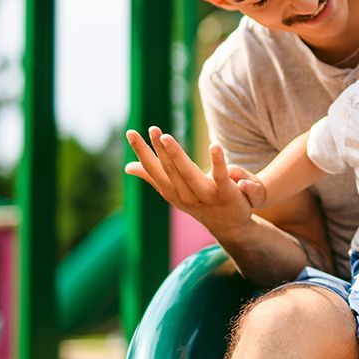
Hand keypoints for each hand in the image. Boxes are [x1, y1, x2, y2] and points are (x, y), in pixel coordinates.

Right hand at [125, 126, 254, 244]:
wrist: (230, 229)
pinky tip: (214, 146)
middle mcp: (186, 196)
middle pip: (170, 170)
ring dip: (177, 155)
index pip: (154, 170)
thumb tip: (127, 167)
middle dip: (160, 149)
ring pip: (189, 174)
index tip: (131, 133)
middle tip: (153, 128)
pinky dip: (217, 162)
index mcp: (172, 192)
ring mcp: (206, 196)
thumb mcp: (174, 193)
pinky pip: (220, 176)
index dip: (142, 152)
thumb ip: (153, 178)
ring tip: (166, 137)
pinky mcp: (226, 194)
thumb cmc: (200, 205)